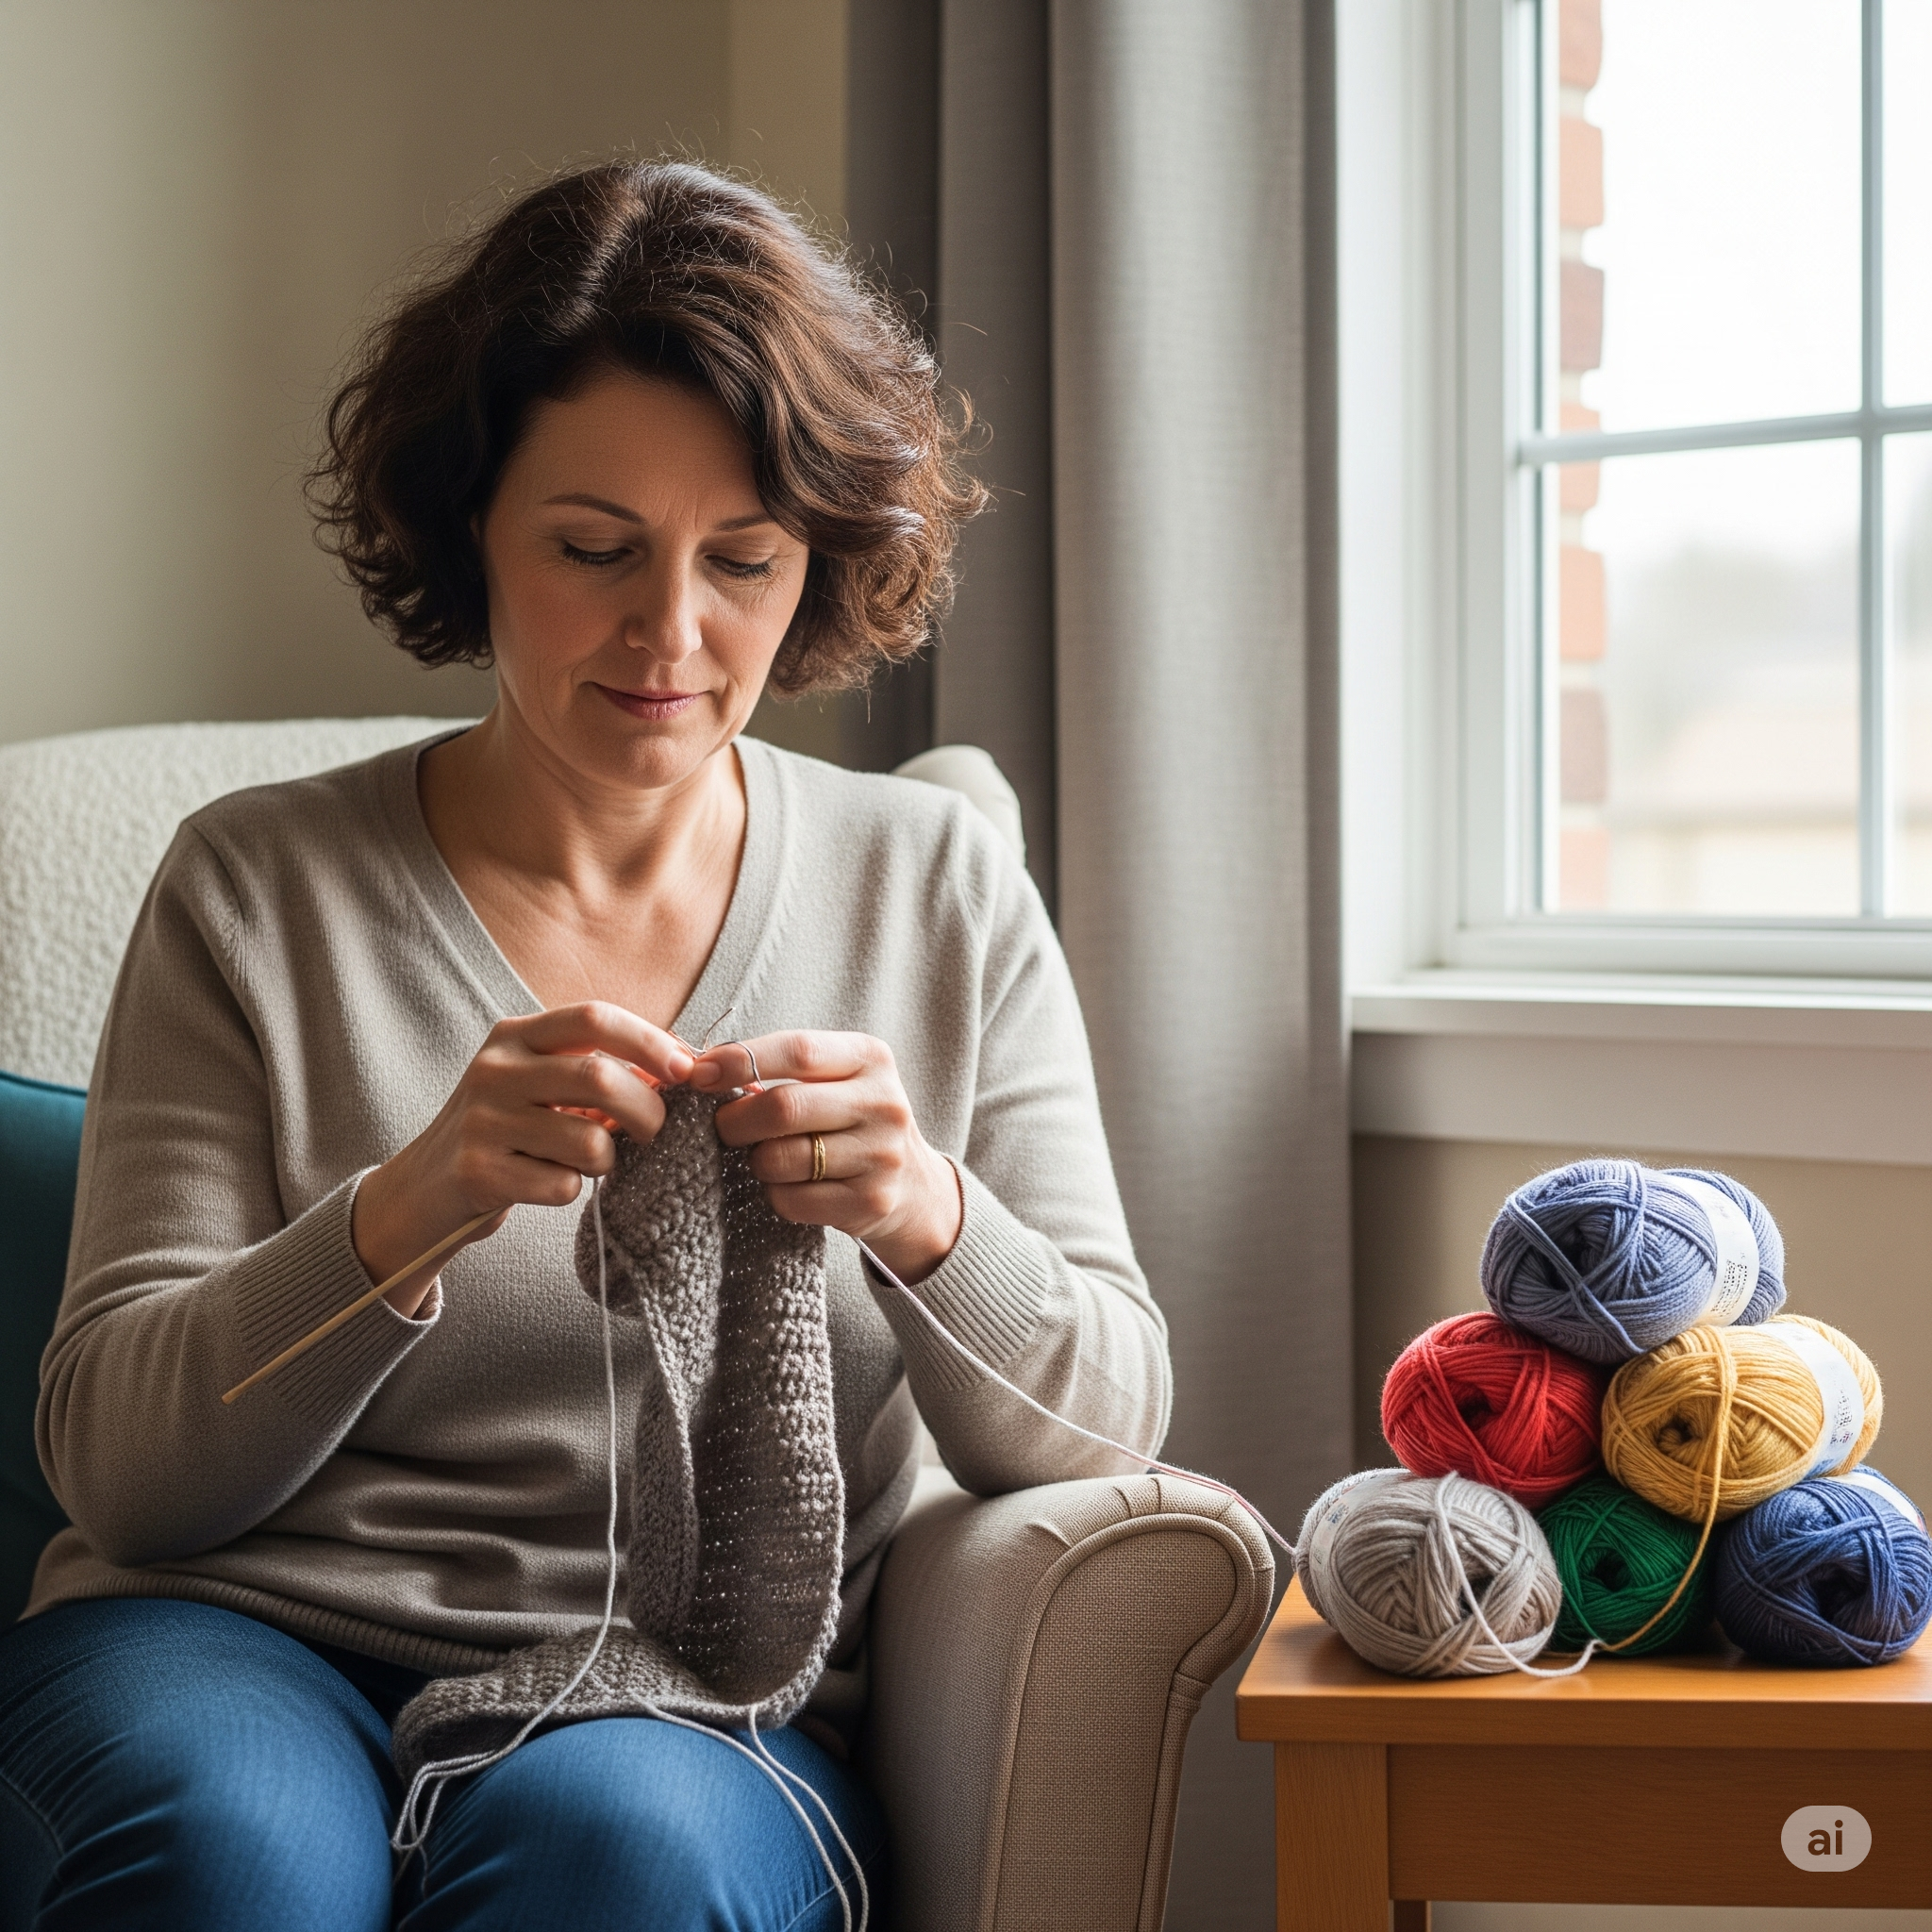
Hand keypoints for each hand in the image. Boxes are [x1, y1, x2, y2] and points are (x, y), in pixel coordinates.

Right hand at [353, 1003, 693, 1316]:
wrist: (425, 1189)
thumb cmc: (506, 1130)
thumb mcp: (539, 1082)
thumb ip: (597, 1068)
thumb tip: (684, 1065)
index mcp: (515, 1036)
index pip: (594, 1017)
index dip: (650, 1040)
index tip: (687, 1070)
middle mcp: (494, 1070)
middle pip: (600, 1078)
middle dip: (647, 1110)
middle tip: (654, 1131)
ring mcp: (482, 1121)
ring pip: (589, 1141)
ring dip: (608, 1159)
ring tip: (588, 1160)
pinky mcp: (478, 1172)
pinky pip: (563, 1185)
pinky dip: (571, 1190)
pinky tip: (547, 1183)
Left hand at [692, 1031, 962, 1283]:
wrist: (914, 1186)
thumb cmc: (852, 1121)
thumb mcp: (836, 1078)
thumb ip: (780, 1067)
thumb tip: (697, 1067)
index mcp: (872, 1058)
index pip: (798, 1050)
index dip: (739, 1060)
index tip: (698, 1074)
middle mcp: (883, 1103)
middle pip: (783, 1107)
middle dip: (735, 1120)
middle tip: (721, 1127)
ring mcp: (881, 1156)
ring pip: (780, 1159)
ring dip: (755, 1161)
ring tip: (765, 1156)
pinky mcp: (870, 1202)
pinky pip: (791, 1200)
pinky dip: (774, 1193)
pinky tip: (789, 1185)